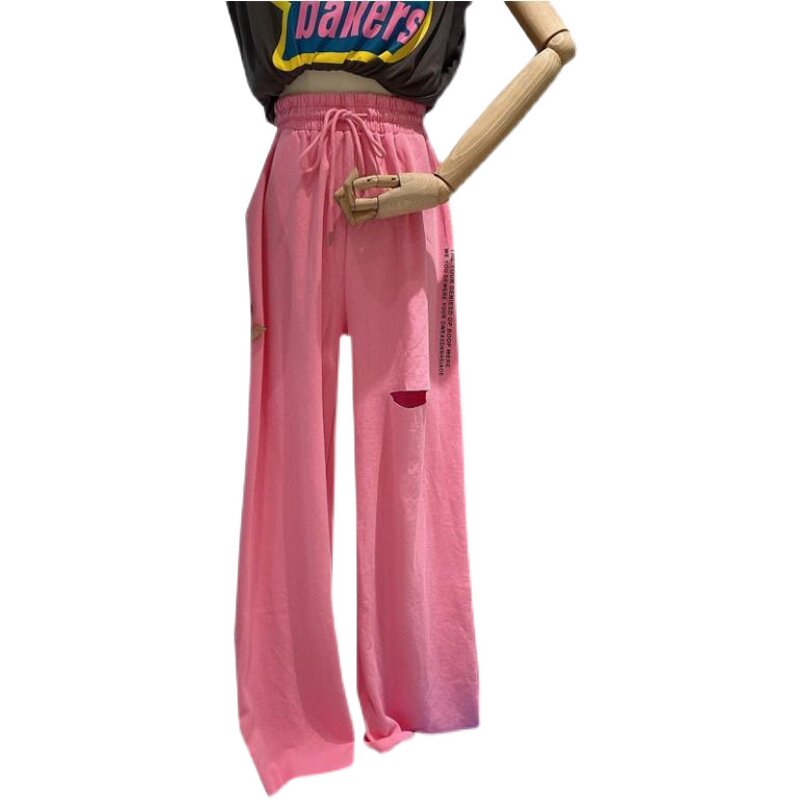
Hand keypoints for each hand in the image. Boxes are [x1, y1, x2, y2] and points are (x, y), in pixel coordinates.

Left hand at [333, 168, 451, 224]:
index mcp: (382, 204)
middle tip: (345, 183)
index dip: (347, 190)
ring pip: (357, 217)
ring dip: (349, 204)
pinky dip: (358, 204)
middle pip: (351, 215)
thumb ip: (376, 182)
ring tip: (350, 186)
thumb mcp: (397, 180)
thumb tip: (357, 183)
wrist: (433, 193)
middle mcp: (380, 213)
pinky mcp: (385, 213)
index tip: (352, 175)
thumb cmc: (417, 183)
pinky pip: (365, 214)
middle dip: (344, 200)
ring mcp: (382, 215)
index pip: (354, 203)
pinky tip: (360, 189)